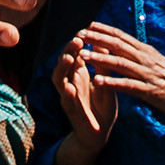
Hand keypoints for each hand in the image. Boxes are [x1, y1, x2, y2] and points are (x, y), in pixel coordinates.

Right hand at [52, 33, 117, 150]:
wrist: (98, 133)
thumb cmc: (101, 106)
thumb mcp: (106, 83)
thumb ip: (104, 66)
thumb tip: (103, 43)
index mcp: (78, 74)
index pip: (73, 54)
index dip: (76, 43)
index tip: (83, 31)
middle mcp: (70, 82)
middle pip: (63, 63)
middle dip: (68, 51)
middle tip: (76, 40)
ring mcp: (68, 96)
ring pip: (59, 79)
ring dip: (62, 68)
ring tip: (69, 58)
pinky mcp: (71, 111)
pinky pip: (66, 102)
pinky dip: (67, 95)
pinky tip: (70, 88)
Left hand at [78, 23, 164, 121]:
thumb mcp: (156, 63)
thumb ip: (140, 55)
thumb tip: (124, 46)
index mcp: (146, 52)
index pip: (121, 36)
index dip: (103, 30)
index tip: (86, 25)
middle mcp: (146, 59)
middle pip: (117, 45)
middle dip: (96, 39)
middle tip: (77, 34)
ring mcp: (148, 74)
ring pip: (120, 63)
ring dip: (99, 58)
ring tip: (81, 55)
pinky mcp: (151, 91)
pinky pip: (128, 86)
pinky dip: (112, 82)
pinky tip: (98, 82)